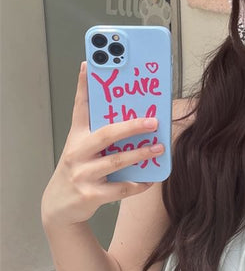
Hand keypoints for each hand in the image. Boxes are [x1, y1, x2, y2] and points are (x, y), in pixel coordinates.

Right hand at [41, 62, 164, 227]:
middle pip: (107, 134)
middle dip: (132, 126)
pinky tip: (150, 180)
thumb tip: (132, 116)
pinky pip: (120, 188)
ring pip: (117, 161)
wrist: (59, 207)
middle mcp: (77, 152)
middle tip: (153, 121)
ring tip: (159, 148)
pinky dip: (138, 184)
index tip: (89, 64)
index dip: (83, 85)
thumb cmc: (78, 170)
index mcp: (77, 137)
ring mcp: (83, 174)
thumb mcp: (82, 148)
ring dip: (141, 154)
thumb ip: (102, 134)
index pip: (80, 106)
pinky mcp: (90, 194)